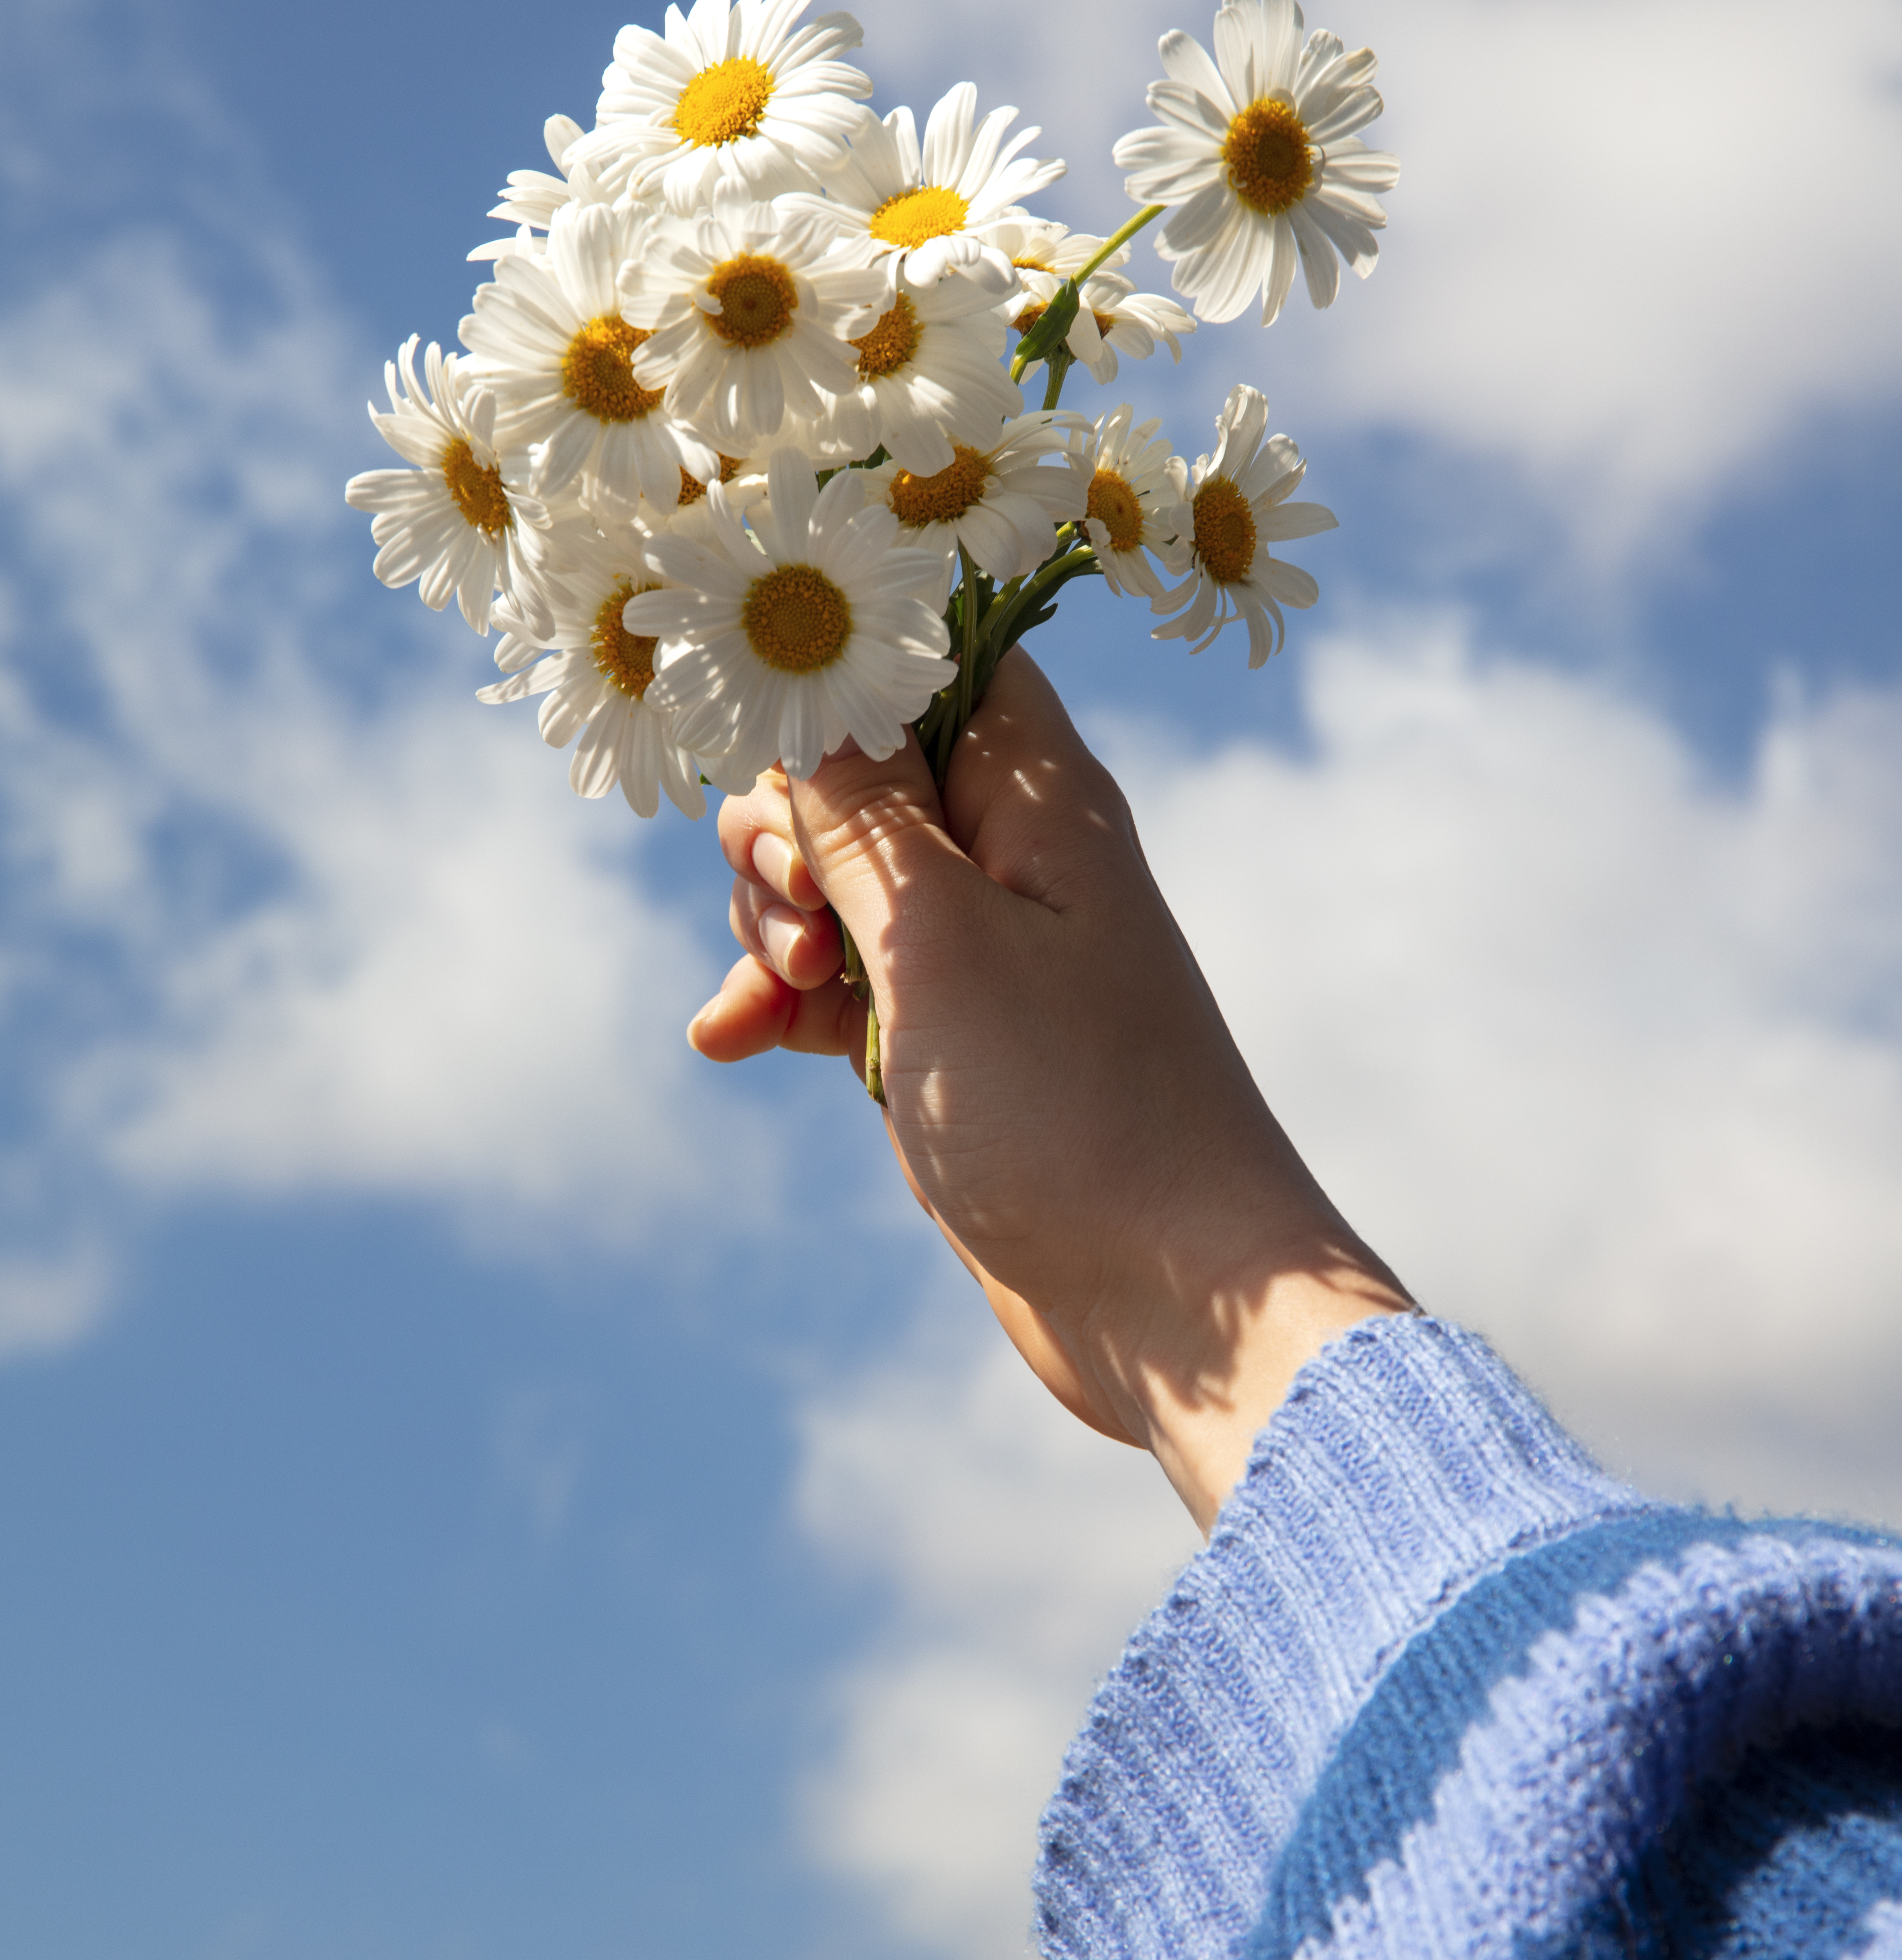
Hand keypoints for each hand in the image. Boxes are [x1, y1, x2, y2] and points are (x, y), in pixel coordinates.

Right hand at [690, 650, 1413, 1531]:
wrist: (1173, 1297)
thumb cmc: (1075, 1108)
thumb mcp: (937, 938)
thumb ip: (862, 813)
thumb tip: (813, 688)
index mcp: (1037, 797)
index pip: (931, 662)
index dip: (840, 691)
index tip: (778, 764)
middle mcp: (1013, 856)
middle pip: (853, 774)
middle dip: (784, 835)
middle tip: (803, 918)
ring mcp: (981, 951)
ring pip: (831, 883)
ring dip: (773, 928)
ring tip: (781, 1000)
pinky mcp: (952, 1038)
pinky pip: (840, 983)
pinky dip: (783, 1003)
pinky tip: (730, 1044)